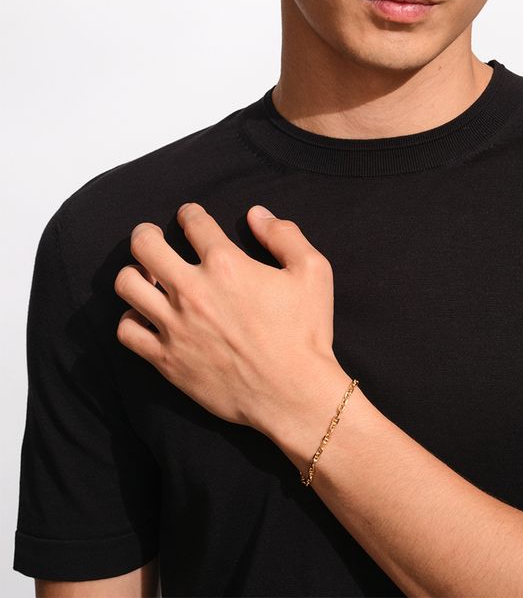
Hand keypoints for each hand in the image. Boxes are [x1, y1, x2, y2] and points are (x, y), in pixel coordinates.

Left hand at [114, 202, 343, 437]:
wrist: (293, 393)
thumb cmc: (305, 332)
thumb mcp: (312, 271)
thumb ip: (284, 234)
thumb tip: (256, 214)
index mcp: (226, 264)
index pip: (192, 221)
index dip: (190, 213)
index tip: (191, 216)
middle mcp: (192, 290)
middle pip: (144, 245)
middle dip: (147, 233)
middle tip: (154, 236)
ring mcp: (174, 325)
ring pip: (127, 284)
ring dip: (135, 273)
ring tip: (147, 274)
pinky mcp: (165, 358)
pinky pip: (126, 330)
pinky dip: (130, 318)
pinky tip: (147, 315)